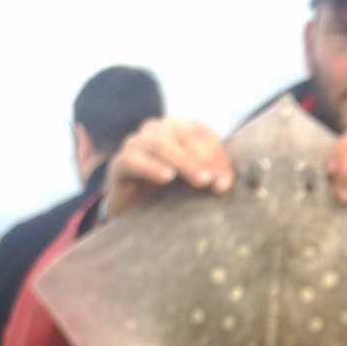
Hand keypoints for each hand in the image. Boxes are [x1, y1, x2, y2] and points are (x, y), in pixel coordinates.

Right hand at [105, 117, 233, 217]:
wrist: (134, 215)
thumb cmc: (168, 196)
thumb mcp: (193, 184)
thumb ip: (209, 176)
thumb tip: (225, 183)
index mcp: (176, 130)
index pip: (200, 132)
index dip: (216, 153)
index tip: (227, 180)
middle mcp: (154, 131)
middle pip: (182, 135)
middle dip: (204, 158)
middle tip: (217, 182)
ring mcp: (134, 145)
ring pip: (159, 143)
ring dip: (184, 161)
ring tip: (201, 181)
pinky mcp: (118, 164)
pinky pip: (133, 160)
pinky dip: (151, 167)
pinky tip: (167, 178)